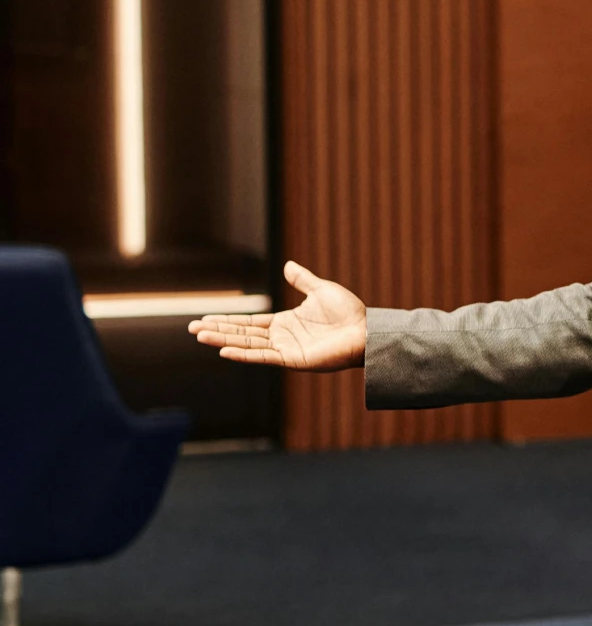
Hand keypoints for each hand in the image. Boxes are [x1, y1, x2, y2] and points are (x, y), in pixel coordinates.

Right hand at [187, 261, 366, 370]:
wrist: (367, 330)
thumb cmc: (349, 313)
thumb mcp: (321, 290)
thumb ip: (302, 280)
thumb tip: (288, 265)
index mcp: (285, 323)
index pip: (248, 323)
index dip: (226, 320)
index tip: (203, 318)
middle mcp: (282, 338)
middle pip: (242, 334)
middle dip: (217, 330)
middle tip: (191, 328)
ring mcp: (286, 350)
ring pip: (247, 345)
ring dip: (223, 341)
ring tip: (200, 336)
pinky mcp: (293, 360)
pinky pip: (264, 357)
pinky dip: (244, 354)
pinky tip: (224, 351)